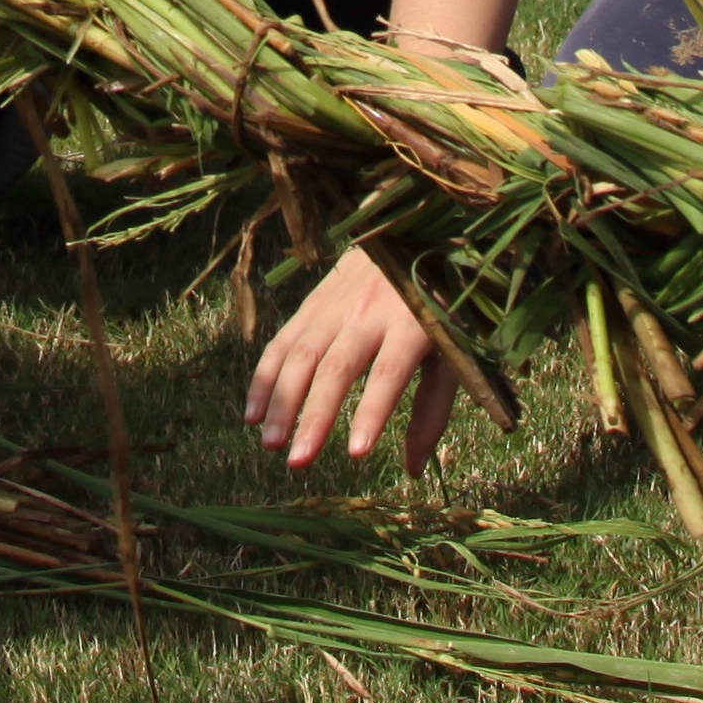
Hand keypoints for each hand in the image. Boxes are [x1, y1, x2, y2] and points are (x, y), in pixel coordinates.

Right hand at [245, 248, 457, 469]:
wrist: (411, 232)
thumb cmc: (439, 307)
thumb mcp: (450, 353)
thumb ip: (432, 410)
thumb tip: (414, 470)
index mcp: (412, 323)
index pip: (389, 373)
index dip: (372, 411)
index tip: (357, 452)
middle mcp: (368, 311)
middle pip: (336, 367)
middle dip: (314, 415)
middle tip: (299, 461)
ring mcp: (335, 304)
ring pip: (301, 354)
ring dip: (281, 400)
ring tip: (270, 443)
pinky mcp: (312, 302)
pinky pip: (282, 341)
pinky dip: (264, 377)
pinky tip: (252, 413)